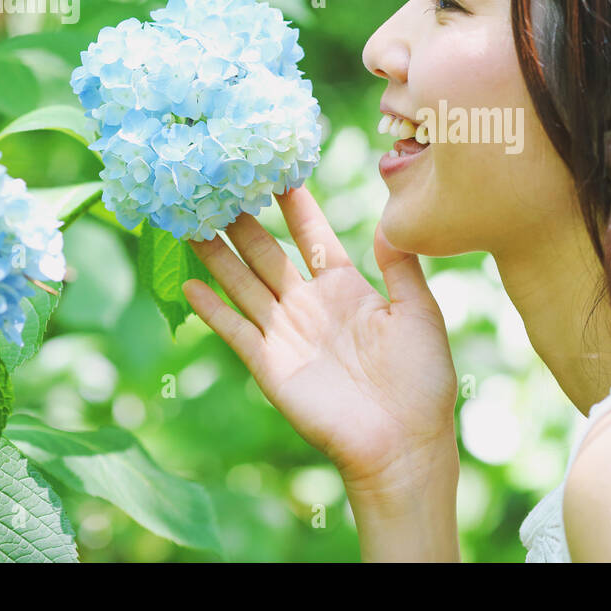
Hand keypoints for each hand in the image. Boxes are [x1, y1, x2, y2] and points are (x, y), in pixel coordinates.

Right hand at [183, 187, 457, 498]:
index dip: (295, 204)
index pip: (313, 235)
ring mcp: (287, 333)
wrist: (404, 442)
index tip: (276, 168)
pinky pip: (235, 330)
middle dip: (243, 219)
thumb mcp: (419, 312)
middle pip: (267, 253)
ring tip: (190, 219)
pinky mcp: (270, 364)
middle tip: (217, 182)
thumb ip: (402, 267)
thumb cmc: (422, 381)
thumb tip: (389, 222)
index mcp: (348, 288)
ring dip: (217, 254)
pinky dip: (211, 309)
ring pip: (244, 282)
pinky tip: (188, 283)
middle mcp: (310, 305)